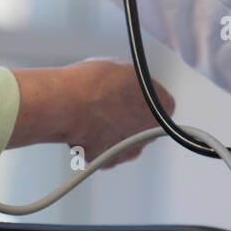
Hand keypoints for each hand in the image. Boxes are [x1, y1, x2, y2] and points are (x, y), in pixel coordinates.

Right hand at [9, 59, 174, 168]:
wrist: (68, 104)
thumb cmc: (95, 84)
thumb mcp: (124, 69)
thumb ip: (136, 83)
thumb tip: (132, 83)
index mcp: (163, 109)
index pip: (161, 104)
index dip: (143, 98)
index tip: (131, 94)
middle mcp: (149, 135)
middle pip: (142, 127)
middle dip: (128, 118)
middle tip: (110, 104)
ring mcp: (128, 152)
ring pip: (123, 143)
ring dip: (112, 133)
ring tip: (93, 116)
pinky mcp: (106, 162)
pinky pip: (103, 153)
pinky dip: (94, 144)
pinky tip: (84, 129)